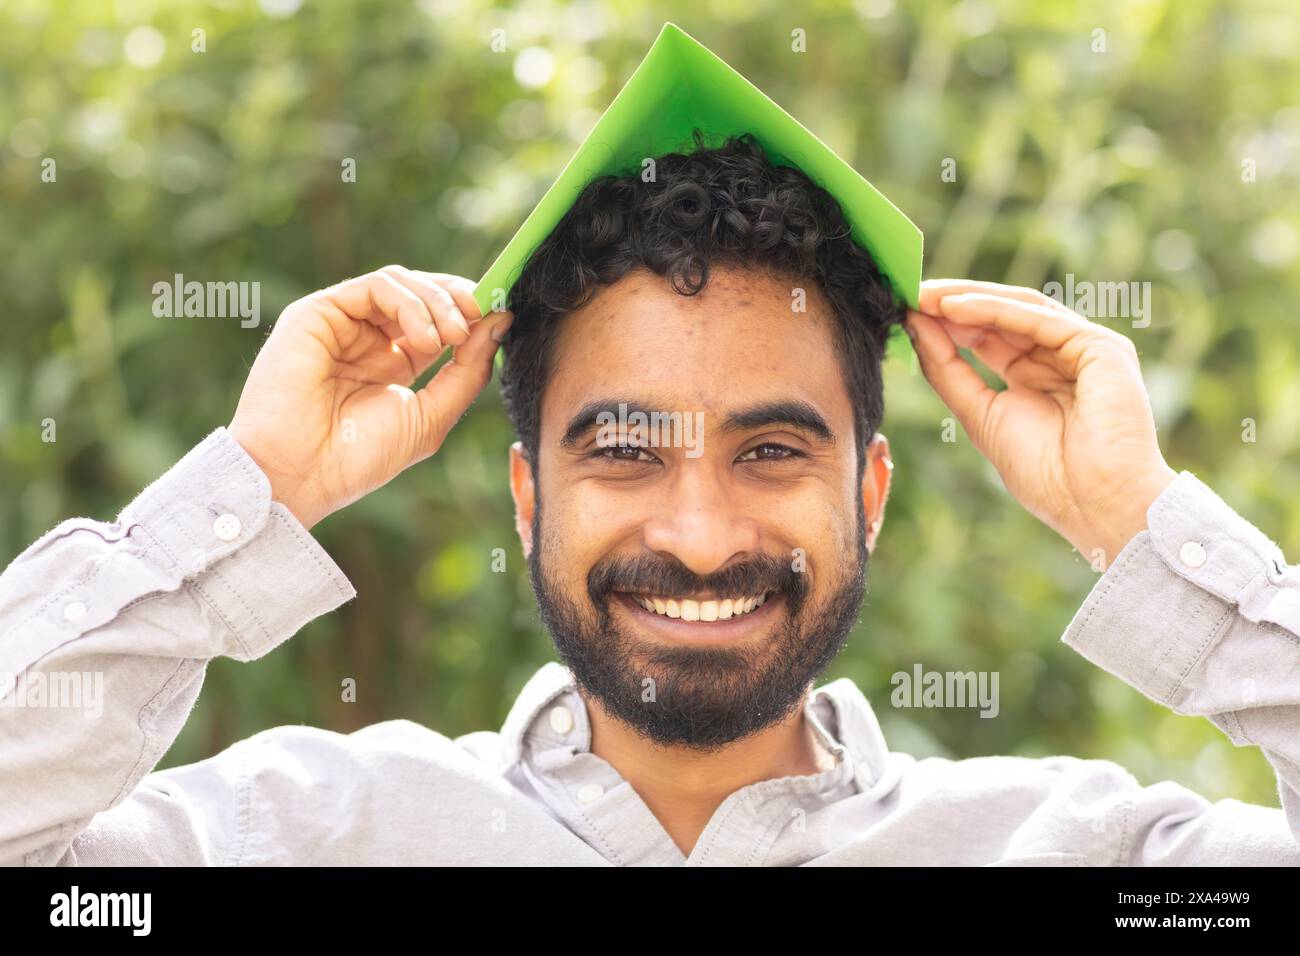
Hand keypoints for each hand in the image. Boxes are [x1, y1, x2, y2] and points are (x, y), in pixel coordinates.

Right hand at [228, 265, 512, 528]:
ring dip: (439, 303)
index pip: (439, 321)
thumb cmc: (359, 457)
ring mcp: (342, 323)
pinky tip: (427, 338)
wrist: (300, 473)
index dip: (472, 314)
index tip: (504, 317)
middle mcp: (366, 339)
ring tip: (453, 337)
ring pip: (403, 283)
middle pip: (423, 294)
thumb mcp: (430, 416)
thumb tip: (501, 321)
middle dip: (461, 300)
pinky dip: (411, 303)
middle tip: (485, 317)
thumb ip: (468, 371)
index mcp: (392, 364)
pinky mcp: (319, 312)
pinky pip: (377, 286)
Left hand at [905, 279, 1176, 565]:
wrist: (1095, 503)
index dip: (946, 323)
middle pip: (1000, 316)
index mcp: (1036, 378)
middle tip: (907, 293)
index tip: (903, 311)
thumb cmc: (1045, 473)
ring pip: (1018, 308)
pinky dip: (993, 309)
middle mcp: (1061, 358)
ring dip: (968, 299)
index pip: (986, 337)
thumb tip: (915, 326)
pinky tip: (952, 307)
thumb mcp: (979, 414)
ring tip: (923, 295)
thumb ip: (947, 370)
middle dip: (953, 303)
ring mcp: (1084, 349)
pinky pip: (1037, 319)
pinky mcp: (1100, 346)